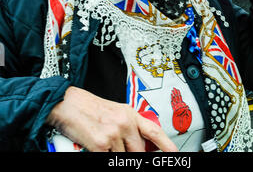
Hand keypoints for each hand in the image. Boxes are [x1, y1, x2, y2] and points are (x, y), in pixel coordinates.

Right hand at [46, 86, 177, 151]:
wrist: (67, 103)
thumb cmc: (88, 107)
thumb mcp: (114, 112)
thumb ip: (128, 126)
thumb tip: (139, 144)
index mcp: (130, 113)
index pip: (154, 132)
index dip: (167, 146)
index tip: (176, 155)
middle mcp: (124, 123)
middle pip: (138, 152)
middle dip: (132, 155)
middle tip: (119, 148)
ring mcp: (113, 134)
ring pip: (122, 158)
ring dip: (113, 154)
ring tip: (103, 142)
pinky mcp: (100, 145)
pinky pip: (108, 159)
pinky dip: (102, 155)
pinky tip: (95, 145)